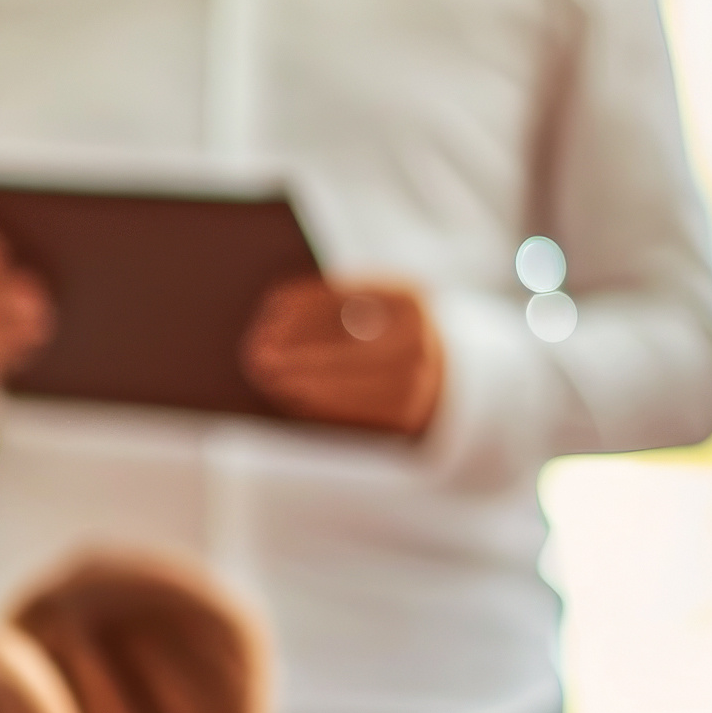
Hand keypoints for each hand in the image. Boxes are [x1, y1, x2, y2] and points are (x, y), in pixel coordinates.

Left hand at [247, 278, 445, 438]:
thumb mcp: (377, 302)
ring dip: (300, 381)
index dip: (306, 302)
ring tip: (266, 375)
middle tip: (256, 352)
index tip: (270, 306)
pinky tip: (292, 393)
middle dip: (297, 352)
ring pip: (349, 384)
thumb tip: (275, 310)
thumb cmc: (395, 329)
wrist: (456, 372)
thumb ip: (336, 301)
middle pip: (347, 349)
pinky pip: (355, 411)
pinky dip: (319, 402)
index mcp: (409, 299)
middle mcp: (419, 339)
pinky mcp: (408, 415)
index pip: (349, 297)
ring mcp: (418, 380)